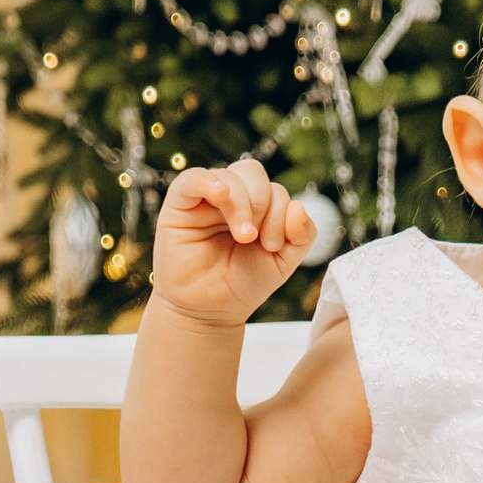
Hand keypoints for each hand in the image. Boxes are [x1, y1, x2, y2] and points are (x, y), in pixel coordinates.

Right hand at [151, 158, 315, 328]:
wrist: (209, 310)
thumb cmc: (243, 283)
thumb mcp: (283, 261)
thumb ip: (302, 235)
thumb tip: (299, 206)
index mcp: (256, 205)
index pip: (274, 189)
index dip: (280, 212)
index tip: (272, 247)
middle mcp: (231, 197)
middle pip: (253, 172)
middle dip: (263, 203)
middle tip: (254, 239)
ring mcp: (205, 198)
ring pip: (229, 176)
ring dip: (242, 204)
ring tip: (243, 236)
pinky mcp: (180, 204)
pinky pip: (193, 178)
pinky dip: (209, 182)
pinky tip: (221, 195)